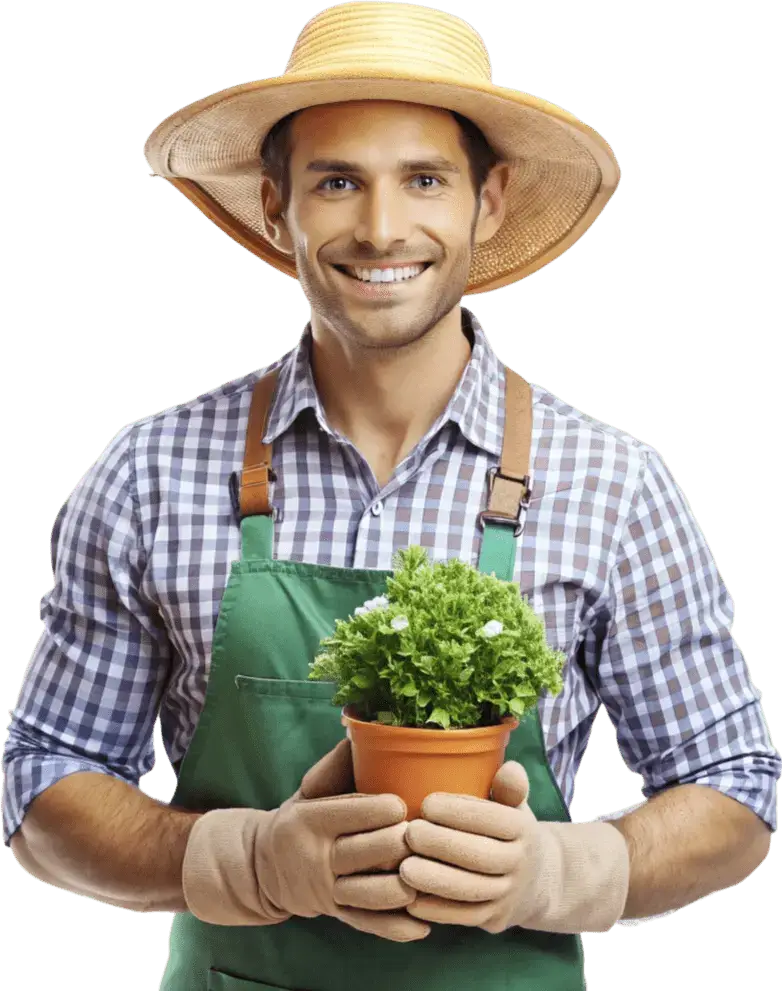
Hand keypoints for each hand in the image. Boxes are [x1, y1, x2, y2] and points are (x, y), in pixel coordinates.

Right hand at [183, 739, 430, 941]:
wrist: (263, 867)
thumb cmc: (302, 817)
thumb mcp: (309, 788)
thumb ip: (336, 765)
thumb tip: (361, 729)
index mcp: (309, 820)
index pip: (346, 813)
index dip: (378, 809)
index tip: (405, 803)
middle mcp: (316, 857)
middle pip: (363, 853)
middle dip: (398, 845)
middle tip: (426, 835)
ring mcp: (326, 891)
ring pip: (368, 894)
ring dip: (402, 887)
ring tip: (430, 875)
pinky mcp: (336, 914)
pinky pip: (367, 925)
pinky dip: (396, 928)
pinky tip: (423, 924)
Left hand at [400, 761, 629, 933]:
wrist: (538, 881)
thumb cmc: (510, 831)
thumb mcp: (515, 806)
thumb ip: (509, 787)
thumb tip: (510, 767)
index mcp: (523, 828)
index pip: (494, 819)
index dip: (459, 812)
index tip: (426, 803)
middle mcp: (521, 863)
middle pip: (481, 856)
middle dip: (442, 845)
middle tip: (409, 834)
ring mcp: (509, 894)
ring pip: (472, 890)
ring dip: (436, 881)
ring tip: (404, 868)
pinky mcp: (495, 919)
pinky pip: (465, 917)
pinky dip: (437, 910)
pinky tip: (411, 898)